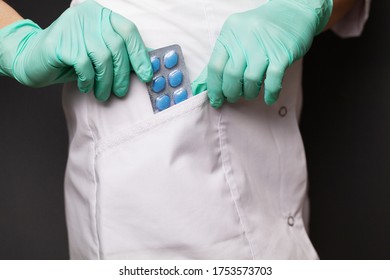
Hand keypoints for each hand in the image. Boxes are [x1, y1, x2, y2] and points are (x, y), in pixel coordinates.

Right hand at [0, 0, 152, 100]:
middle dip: (122, 74)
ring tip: (103, 93)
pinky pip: (85, 66)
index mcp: (100, 15)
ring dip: (106, 81)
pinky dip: (88, 80)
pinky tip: (86, 86)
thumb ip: (119, 52)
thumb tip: (146, 66)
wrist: (33, 58)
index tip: (146, 74)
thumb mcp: (98, 51)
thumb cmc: (70, 57)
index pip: (128, 31)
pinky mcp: (61, 42)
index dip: (140, 54)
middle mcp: (88, 17)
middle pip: (117, 47)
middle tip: (121, 91)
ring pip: (103, 58)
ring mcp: (73, 27)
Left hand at [193, 0, 331, 106]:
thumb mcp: (237, 36)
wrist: (294, 11)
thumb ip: (220, 59)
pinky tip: (269, 98)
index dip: (214, 88)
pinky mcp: (282, 54)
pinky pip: (273, 81)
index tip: (216, 100)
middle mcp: (245, 37)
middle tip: (233, 97)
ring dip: (249, 93)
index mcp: (229, 33)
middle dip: (230, 92)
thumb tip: (203, 85)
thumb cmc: (261, 29)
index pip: (215, 66)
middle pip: (231, 75)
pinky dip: (270, 93)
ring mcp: (264, 45)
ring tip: (250, 93)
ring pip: (250, 79)